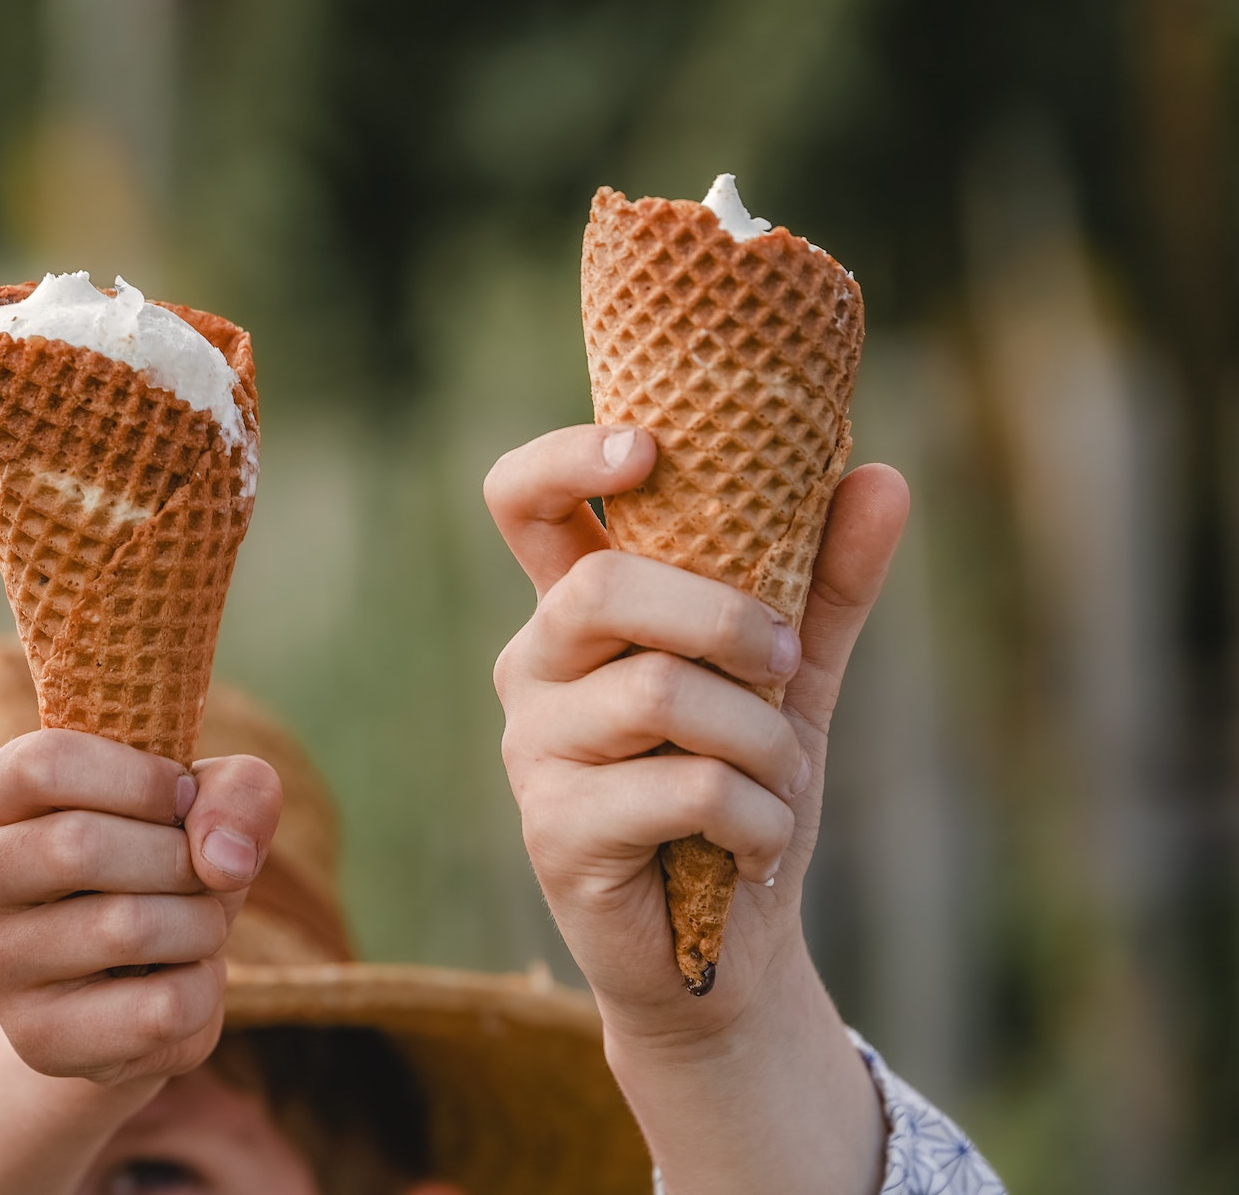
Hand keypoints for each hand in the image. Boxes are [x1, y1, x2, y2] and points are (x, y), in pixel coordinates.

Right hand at [0, 732, 281, 1085]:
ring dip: (201, 922)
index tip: (183, 798)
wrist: (128, 983)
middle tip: (199, 872)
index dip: (140, 778)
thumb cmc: (159, 866)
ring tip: (192, 926)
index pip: (45, 764)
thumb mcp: (203, 806)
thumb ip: (236, 792)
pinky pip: (160, 1009)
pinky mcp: (38, 1041)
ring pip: (127, 927)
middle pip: (81, 845)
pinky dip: (205, 989)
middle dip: (179, 856)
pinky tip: (179, 981)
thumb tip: (226, 859)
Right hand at [485, 424, 906, 1193]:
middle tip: (785, 666)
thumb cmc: (738, 793)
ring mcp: (532, 750)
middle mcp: (533, 666)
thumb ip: (823, 583)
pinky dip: (756, 816)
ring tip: (783, 781)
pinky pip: (682, 789)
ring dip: (760, 739)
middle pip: (602, 589)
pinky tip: (758, 845)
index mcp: (576, 610)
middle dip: (724, 618)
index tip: (649, 447)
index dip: (566, 458)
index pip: (521, 501)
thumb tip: (881, 475)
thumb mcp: (791, 680)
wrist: (723, 953)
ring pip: (658, 694)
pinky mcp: (555, 832)